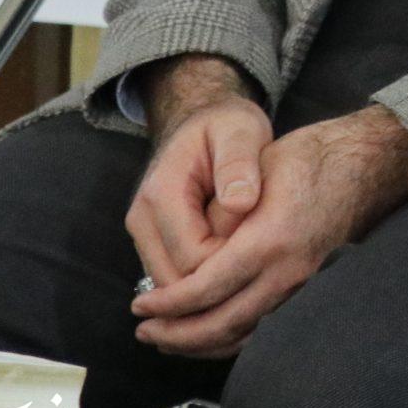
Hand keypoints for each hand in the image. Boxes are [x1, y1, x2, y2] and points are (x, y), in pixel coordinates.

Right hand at [126, 57, 269, 290]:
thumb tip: (241, 204)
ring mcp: (145, 234)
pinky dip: (206, 280)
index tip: (265, 247)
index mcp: (161, 194)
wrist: (203, 121)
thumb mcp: (240, 131)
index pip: (192, 257)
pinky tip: (240, 265)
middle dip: (220, 282)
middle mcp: (142, 220)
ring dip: (211, 285)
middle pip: (177, 282)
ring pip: (175, 286)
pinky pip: (179, 277)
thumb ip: (238, 164)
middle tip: (264, 264)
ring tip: (255, 265)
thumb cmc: (226, 126)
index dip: (231, 263)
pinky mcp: (156, 242)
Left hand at [131, 105, 407, 357]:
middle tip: (146, 332)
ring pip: (245, 333)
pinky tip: (211, 332)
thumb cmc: (311, 157)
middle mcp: (288, 271)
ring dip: (203, 343)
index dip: (168, 304)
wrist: (366, 163)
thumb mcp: (257, 169)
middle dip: (178, 334)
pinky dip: (232, 335)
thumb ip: (220, 214)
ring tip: (170, 340)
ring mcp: (302, 282)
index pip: (206, 289)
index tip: (141, 305)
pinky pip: (264, 325)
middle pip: (223, 324)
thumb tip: (187, 258)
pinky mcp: (307, 285)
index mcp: (270, 240)